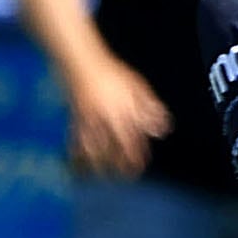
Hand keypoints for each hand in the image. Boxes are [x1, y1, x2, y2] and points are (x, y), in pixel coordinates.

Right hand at [63, 61, 169, 177]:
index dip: (137, 155)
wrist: (81, 61)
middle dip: (120, 164)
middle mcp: (106, 117)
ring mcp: (89, 118)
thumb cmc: (112, 73)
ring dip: (99, 163)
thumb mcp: (137, 87)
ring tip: (104, 175)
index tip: (140, 167)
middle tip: (126, 177)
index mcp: (124, 110)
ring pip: (94, 146)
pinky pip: (75, 139)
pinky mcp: (74, 117)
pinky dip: (77, 153)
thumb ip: (149, 109)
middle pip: (114, 146)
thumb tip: (163, 129)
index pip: (133, 138)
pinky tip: (78, 163)